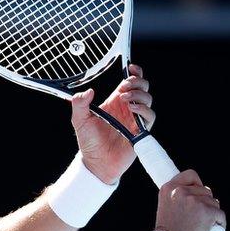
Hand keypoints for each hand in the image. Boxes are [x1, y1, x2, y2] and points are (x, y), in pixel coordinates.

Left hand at [70, 64, 154, 183]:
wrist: (96, 163)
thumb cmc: (89, 142)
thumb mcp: (80, 120)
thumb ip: (80, 104)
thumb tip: (87, 91)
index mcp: (114, 102)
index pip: (129, 83)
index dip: (133, 73)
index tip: (130, 68)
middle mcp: (127, 108)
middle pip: (142, 88)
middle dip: (137, 82)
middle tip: (126, 86)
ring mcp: (135, 119)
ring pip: (147, 99)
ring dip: (139, 95)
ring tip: (125, 99)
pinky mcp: (140, 131)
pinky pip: (150, 116)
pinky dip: (144, 110)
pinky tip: (132, 109)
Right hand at [154, 170, 226, 230]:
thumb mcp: (166, 206)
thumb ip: (178, 196)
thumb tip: (202, 190)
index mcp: (169, 188)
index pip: (190, 175)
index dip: (196, 184)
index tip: (196, 193)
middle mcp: (181, 191)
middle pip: (205, 190)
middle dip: (204, 202)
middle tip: (196, 217)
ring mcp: (195, 201)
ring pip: (214, 202)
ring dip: (211, 212)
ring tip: (201, 224)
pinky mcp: (208, 211)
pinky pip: (220, 214)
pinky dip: (219, 223)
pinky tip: (210, 229)